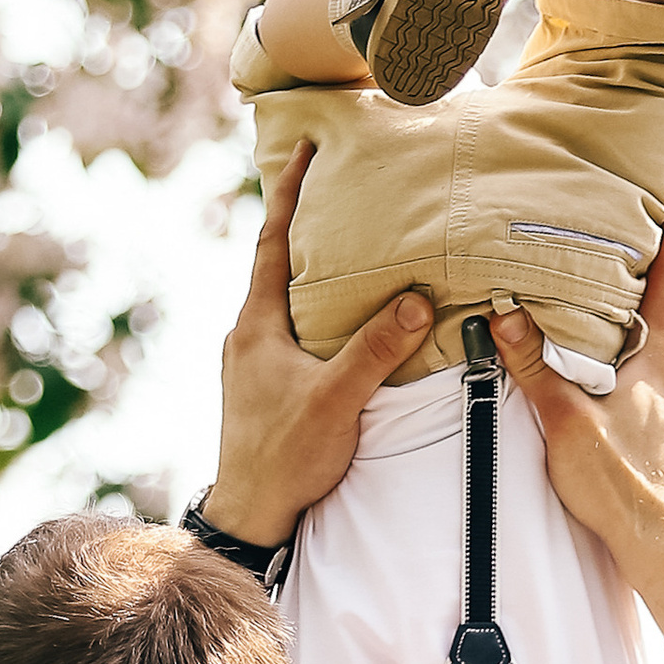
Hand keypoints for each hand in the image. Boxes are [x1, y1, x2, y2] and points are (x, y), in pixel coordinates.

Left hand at [205, 142, 432, 547]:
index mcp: (257, 325)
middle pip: (275, 263)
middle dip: (302, 222)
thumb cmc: (285, 457)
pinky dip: (311, 305)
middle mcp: (247, 334)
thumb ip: (374, 350)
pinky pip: (287, 326)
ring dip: (308, 267)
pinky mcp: (261, 384)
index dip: (288, 195)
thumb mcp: (336, 400)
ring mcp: (251, 361)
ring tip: (342, 241)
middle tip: (332, 186)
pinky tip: (336, 314)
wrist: (250, 513)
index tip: (302, 150)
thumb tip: (415, 299)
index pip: (273, 244)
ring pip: (281, 297)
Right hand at [487, 158, 663, 638]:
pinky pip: (662, 370)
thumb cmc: (624, 490)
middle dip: (648, 257)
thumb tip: (503, 316)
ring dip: (639, 312)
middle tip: (627, 214)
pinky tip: (612, 366)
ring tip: (605, 291)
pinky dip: (640, 353)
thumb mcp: (568, 425)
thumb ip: (535, 368)